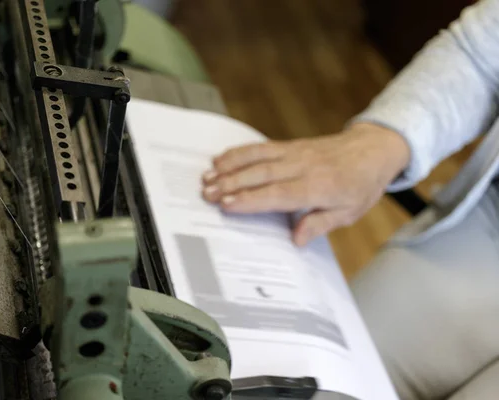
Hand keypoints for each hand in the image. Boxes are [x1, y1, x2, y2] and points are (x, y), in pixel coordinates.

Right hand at [201, 123, 409, 244]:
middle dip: (232, 184)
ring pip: (257, 158)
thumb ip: (320, 224)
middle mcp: (303, 167)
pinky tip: (221, 158)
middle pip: (261, 175)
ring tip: (207, 177)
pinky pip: (261, 148)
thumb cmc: (361, 184)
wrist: (372, 149)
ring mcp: (294, 153)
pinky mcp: (289, 145)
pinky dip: (239, 152)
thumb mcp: (349, 212)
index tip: (228, 205)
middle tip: (207, 193)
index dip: (251, 200)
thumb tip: (296, 239)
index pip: (278, 194)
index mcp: (318, 187)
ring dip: (230, 167)